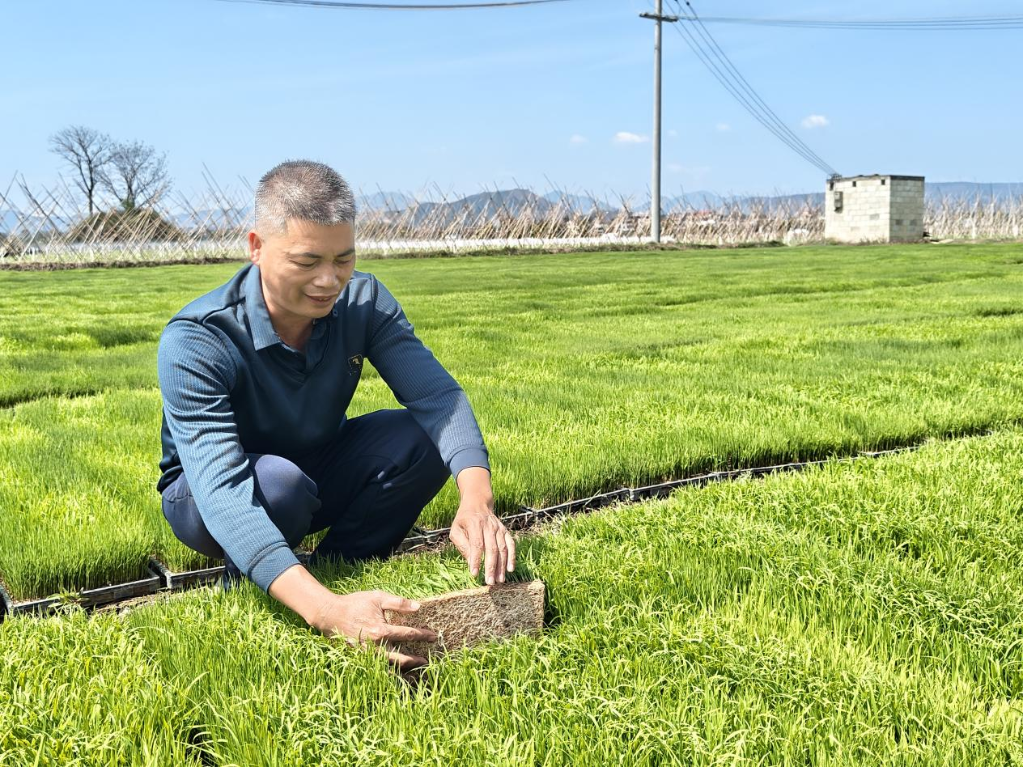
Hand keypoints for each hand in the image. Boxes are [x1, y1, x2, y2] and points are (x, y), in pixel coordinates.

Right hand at [310, 589, 436, 670]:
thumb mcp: (377, 597)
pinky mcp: (359, 658)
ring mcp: (366, 655)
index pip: (408, 634)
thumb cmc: (355, 604)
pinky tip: (395, 672)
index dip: (422, 635)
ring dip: (404, 669)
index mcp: (381, 630)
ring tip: (415, 668)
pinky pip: (377, 668)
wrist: (330, 614)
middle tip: (427, 660)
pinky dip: (387, 671)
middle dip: (416, 659)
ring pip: (389, 666)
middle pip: (401, 657)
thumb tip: (418, 607)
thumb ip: (398, 603)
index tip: (433, 636)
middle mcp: (375, 647)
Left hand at [449, 501, 516, 585]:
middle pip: (492, 548)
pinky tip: (510, 569)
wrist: (477, 504)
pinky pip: (511, 545)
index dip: (476, 560)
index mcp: (474, 524)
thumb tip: (470, 562)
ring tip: (499, 580)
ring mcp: (499, 528)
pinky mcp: (505, 531)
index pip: (477, 544)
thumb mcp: (456, 530)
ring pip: (502, 548)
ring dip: (501, 566)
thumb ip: (462, 545)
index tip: (474, 574)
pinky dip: (512, 557)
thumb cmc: (463, 520)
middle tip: (489, 582)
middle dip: (491, 567)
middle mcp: (489, 526)